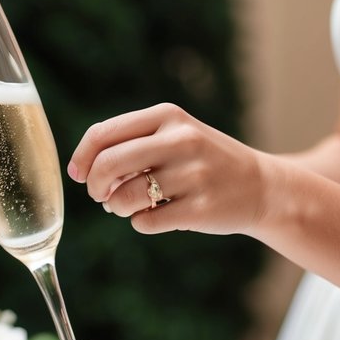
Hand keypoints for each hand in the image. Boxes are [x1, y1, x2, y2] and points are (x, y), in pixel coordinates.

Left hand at [67, 102, 274, 235]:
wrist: (261, 186)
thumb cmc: (200, 162)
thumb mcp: (172, 136)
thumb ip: (128, 144)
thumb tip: (81, 170)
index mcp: (168, 116)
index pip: (103, 134)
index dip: (81, 158)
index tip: (78, 174)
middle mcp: (182, 140)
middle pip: (108, 165)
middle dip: (95, 186)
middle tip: (101, 196)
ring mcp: (194, 174)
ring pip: (123, 198)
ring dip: (118, 208)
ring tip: (133, 205)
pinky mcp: (201, 208)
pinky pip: (145, 222)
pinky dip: (141, 222)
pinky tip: (159, 215)